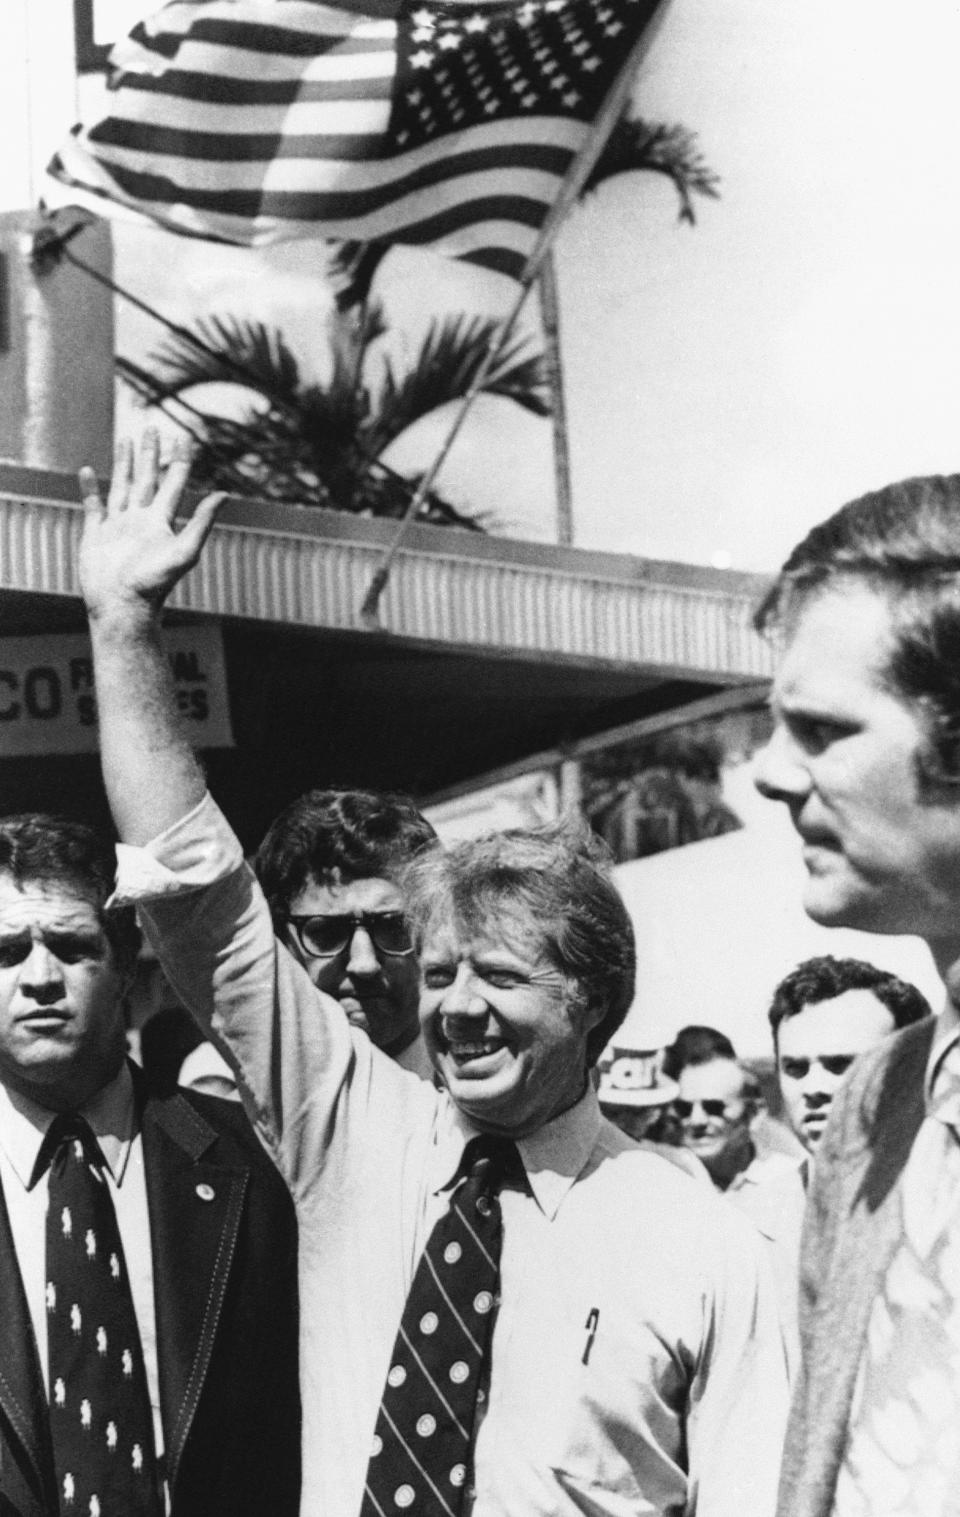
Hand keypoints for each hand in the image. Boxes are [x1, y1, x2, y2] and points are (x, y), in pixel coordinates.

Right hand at [78, 430, 224, 621]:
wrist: (122, 607)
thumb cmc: (154, 584)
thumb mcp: (184, 551)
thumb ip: (202, 522)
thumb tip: (224, 494)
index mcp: (162, 521)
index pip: (173, 482)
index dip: (178, 459)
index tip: (183, 437)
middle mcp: (141, 520)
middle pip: (147, 478)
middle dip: (150, 454)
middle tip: (152, 428)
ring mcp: (118, 526)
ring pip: (122, 485)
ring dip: (124, 463)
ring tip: (125, 439)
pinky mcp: (96, 535)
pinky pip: (94, 506)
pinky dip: (90, 488)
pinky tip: (88, 471)